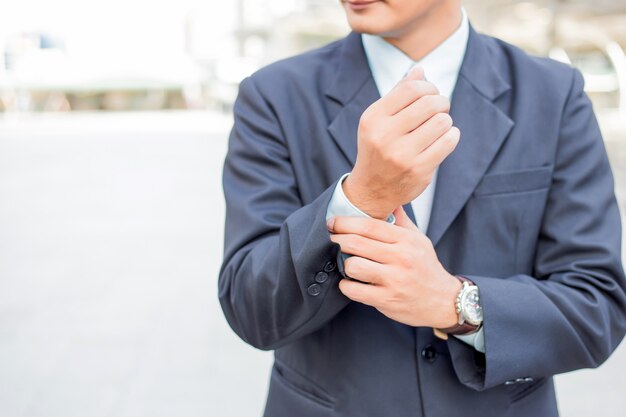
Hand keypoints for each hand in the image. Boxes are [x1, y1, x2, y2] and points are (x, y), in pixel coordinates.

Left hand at [327, 206, 460, 328]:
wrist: (443, 300)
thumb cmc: (425, 267)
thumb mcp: (418, 239)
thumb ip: (401, 220)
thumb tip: (390, 199)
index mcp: (406, 240)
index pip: (369, 225)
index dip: (345, 222)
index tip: (332, 222)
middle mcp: (401, 258)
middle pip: (356, 243)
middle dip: (337, 240)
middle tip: (331, 241)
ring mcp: (394, 280)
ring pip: (353, 266)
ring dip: (343, 264)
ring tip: (346, 263)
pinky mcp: (387, 299)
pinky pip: (354, 290)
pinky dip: (346, 285)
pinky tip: (351, 282)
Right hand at [344, 66, 459, 218]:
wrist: (372, 189)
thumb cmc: (379, 147)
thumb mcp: (380, 120)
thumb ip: (398, 94)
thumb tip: (420, 70)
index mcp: (373, 118)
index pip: (411, 89)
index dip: (428, 87)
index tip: (431, 94)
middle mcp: (384, 136)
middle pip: (430, 103)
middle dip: (441, 102)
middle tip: (439, 110)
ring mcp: (402, 155)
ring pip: (442, 121)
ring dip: (445, 121)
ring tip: (438, 127)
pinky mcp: (419, 170)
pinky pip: (449, 141)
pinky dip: (451, 136)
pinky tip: (443, 139)